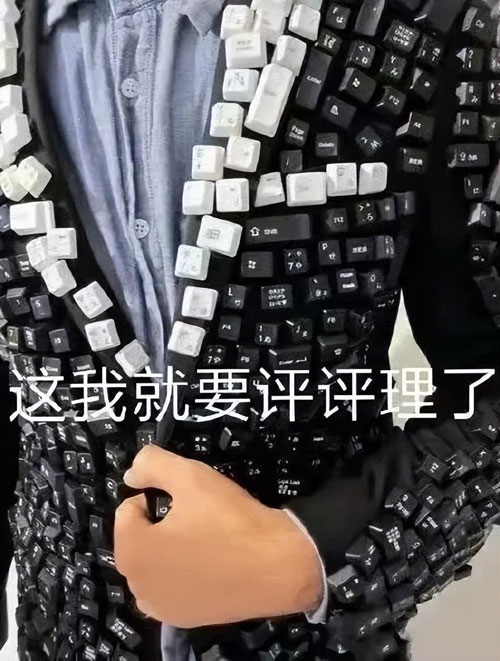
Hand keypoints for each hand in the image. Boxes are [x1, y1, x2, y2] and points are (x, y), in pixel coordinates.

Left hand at [114, 445, 322, 627]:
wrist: (278, 565)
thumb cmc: (230, 519)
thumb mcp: (191, 476)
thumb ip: (152, 465)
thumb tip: (131, 472)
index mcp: (134, 551)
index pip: (127, 510)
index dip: (155, 497)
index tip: (185, 499)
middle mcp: (139, 587)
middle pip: (138, 539)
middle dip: (158, 525)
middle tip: (195, 517)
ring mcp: (162, 608)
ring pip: (153, 564)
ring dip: (166, 550)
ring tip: (202, 539)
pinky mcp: (184, 620)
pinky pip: (170, 587)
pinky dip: (180, 574)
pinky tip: (207, 564)